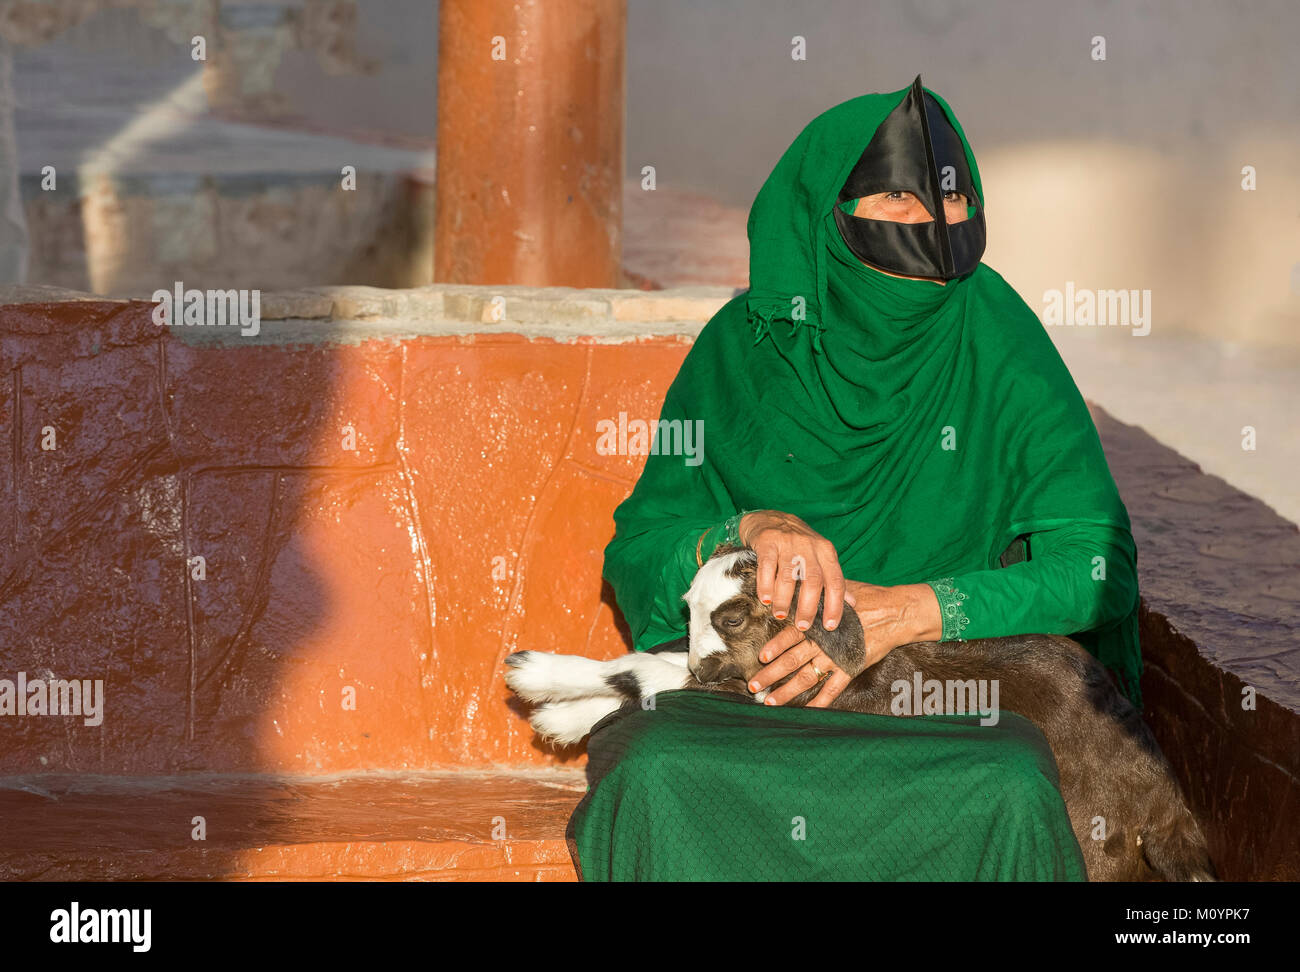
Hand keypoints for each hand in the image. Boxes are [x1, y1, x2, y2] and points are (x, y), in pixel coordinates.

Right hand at [737, 510, 846, 632]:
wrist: (770, 517)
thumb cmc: (797, 543)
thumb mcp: (819, 557)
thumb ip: (833, 579)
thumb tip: (852, 603)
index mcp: (826, 552)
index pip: (835, 581)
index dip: (835, 605)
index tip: (829, 626)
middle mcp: (810, 546)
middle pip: (813, 580)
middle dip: (808, 607)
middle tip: (802, 625)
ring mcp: (788, 542)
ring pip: (789, 575)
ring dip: (784, 599)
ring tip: (780, 614)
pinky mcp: (768, 540)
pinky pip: (767, 566)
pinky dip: (766, 585)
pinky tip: (765, 598)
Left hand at [749, 579, 942, 707]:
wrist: (897, 611)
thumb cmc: (867, 597)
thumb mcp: (838, 590)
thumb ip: (816, 594)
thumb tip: (795, 585)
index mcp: (818, 622)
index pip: (791, 636)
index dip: (774, 647)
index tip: (760, 657)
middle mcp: (824, 642)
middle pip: (792, 660)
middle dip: (771, 674)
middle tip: (753, 685)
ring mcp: (837, 657)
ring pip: (807, 677)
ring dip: (787, 691)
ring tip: (770, 701)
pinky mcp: (852, 667)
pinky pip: (833, 688)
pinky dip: (821, 701)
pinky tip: (808, 711)